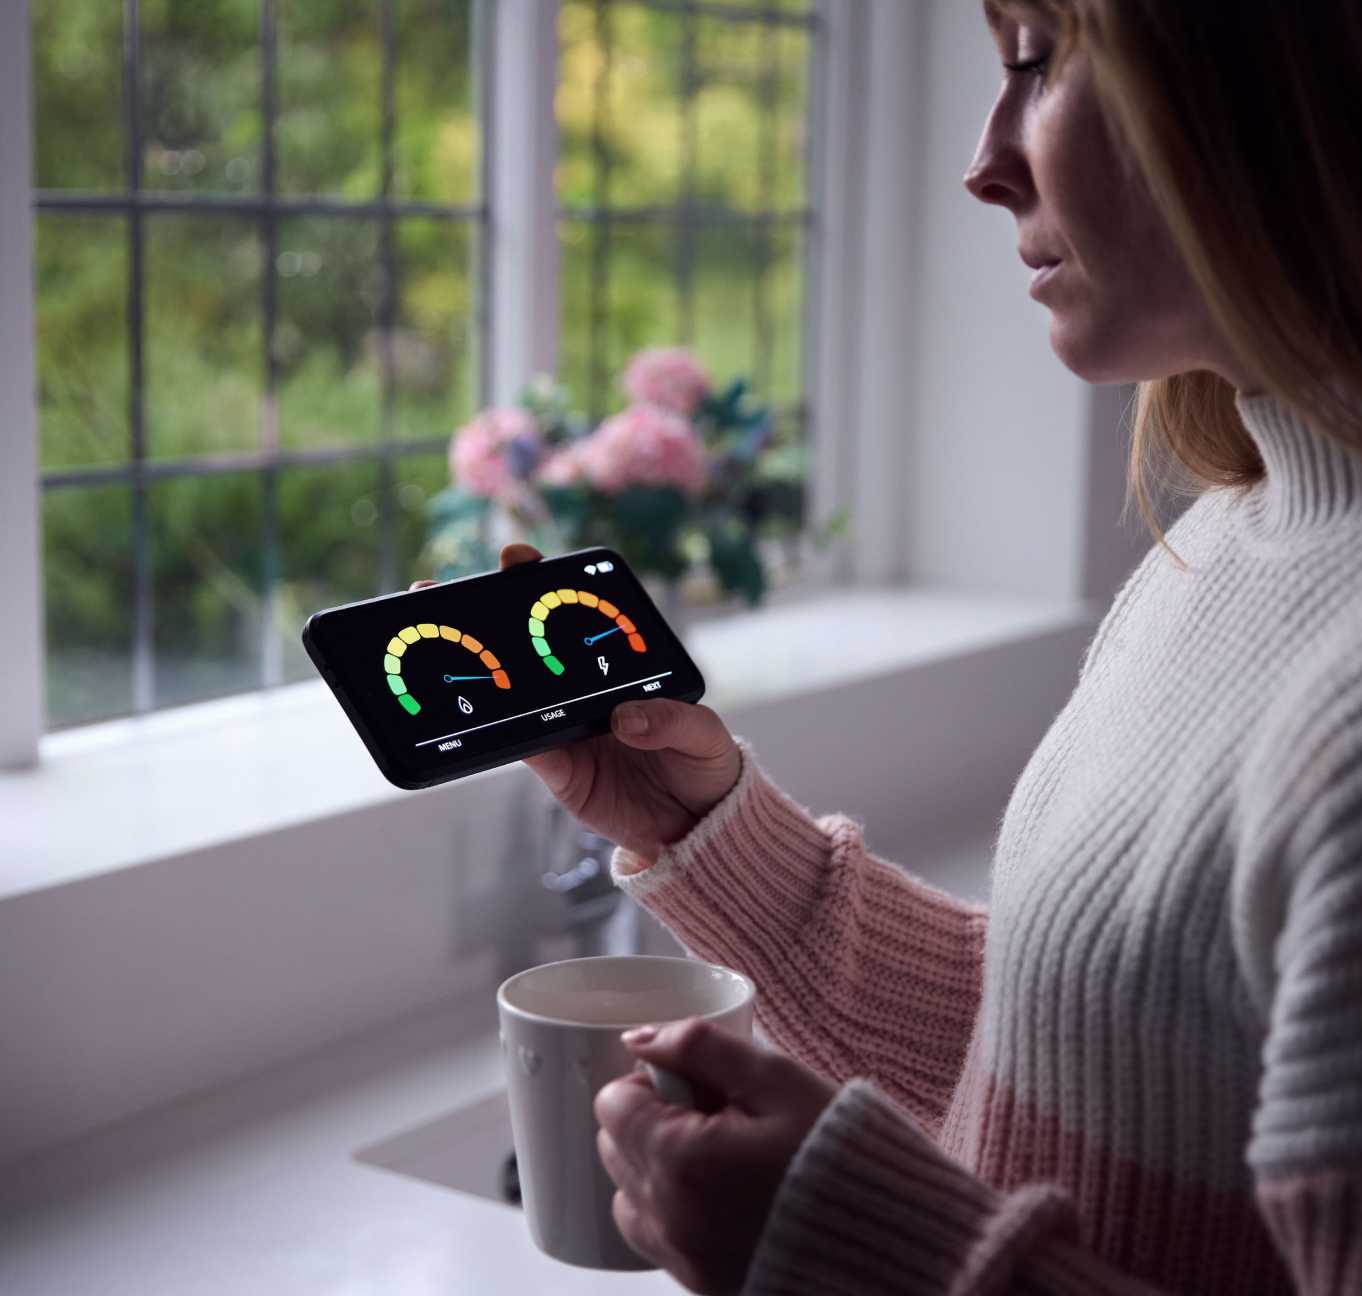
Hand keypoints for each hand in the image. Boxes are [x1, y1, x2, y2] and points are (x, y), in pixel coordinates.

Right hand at [411, 544, 741, 862]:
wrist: (697, 830)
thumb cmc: (705, 767)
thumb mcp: (705, 735)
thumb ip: (673, 720)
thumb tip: (626, 718)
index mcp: (620, 668)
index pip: (580, 618)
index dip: (547, 585)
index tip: (520, 561)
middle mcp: (585, 693)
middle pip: (534, 648)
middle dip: (493, 615)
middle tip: (455, 591)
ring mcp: (565, 728)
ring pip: (515, 693)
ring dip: (482, 670)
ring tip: (448, 643)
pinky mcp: (558, 771)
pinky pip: (521, 748)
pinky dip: (497, 734)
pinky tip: (476, 714)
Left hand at [593, 1018, 836, 1294]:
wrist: (891, 1238)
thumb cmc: (838, 1153)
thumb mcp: (775, 1079)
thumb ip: (699, 1046)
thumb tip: (640, 1037)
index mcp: (679, 1160)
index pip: (613, 1103)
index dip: (653, 1080)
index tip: (700, 1083)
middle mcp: (668, 1217)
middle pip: (614, 1147)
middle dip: (652, 1119)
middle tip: (717, 1113)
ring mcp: (682, 1257)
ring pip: (628, 1195)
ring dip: (656, 1165)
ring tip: (722, 1154)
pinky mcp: (699, 1283)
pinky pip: (656, 1235)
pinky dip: (672, 1207)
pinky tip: (725, 1192)